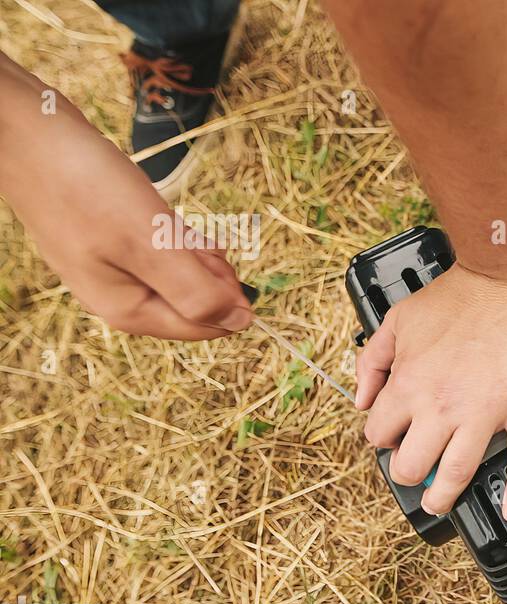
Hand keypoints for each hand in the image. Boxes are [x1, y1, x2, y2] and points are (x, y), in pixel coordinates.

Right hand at [0, 62, 250, 339]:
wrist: (28, 136)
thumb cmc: (85, 187)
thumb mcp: (150, 242)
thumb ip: (196, 289)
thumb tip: (241, 322)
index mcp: (130, 311)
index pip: (206, 326)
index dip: (227, 294)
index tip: (215, 256)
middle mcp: (122, 298)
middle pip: (197, 300)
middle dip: (207, 267)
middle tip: (181, 231)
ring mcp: (116, 269)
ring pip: (183, 272)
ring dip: (191, 247)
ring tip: (164, 218)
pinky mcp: (115, 241)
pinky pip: (163, 249)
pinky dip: (173, 233)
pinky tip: (161, 212)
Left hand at [357, 264, 506, 520]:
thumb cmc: (460, 292)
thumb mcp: (398, 318)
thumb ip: (372, 360)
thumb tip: (361, 399)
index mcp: (409, 384)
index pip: (379, 434)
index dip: (383, 440)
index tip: (394, 440)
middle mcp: (442, 406)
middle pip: (412, 465)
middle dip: (408, 476)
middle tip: (415, 476)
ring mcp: (485, 412)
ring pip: (457, 475)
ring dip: (444, 497)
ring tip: (440, 502)